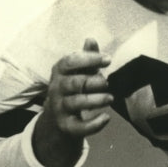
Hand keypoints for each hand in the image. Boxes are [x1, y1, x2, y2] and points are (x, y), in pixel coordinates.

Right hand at [34, 38, 112, 166]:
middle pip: (75, 83)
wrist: (58, 118)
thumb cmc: (73, 88)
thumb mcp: (78, 71)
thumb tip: (91, 39)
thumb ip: (86, 58)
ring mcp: (60, 108)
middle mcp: (57, 89)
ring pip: (77, 103)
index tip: (109, 59)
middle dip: (94, 82)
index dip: (89, 59)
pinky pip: (79, 127)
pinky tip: (106, 118)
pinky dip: (94, 124)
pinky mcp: (66, 126)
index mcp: (59, 71)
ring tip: (111, 98)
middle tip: (107, 83)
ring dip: (96, 100)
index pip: (70, 62)